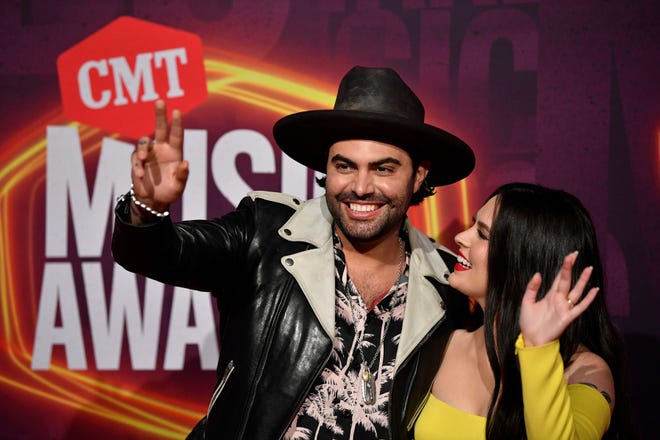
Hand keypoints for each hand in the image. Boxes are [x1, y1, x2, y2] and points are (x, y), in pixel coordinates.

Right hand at [131, 100, 188, 220]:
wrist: (153, 201)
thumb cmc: (169, 191)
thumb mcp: (178, 186)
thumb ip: (182, 175)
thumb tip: (185, 163)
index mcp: (174, 153)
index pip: (176, 135)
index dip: (177, 124)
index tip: (177, 111)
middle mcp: (161, 150)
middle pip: (160, 129)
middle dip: (160, 115)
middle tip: (160, 101)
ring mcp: (148, 155)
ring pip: (144, 142)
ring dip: (142, 147)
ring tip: (142, 157)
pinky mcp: (136, 162)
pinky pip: (135, 159)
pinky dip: (137, 165)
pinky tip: (141, 175)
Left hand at [519, 251, 599, 346]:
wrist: (531, 339)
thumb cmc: (529, 321)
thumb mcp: (526, 301)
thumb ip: (532, 288)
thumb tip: (538, 273)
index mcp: (550, 295)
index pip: (559, 278)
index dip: (564, 267)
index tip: (570, 255)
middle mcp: (559, 299)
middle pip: (567, 281)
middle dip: (570, 268)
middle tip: (575, 254)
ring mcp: (564, 308)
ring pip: (576, 291)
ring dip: (582, 281)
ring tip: (588, 269)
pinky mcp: (567, 317)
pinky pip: (580, 307)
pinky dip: (588, 299)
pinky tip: (595, 290)